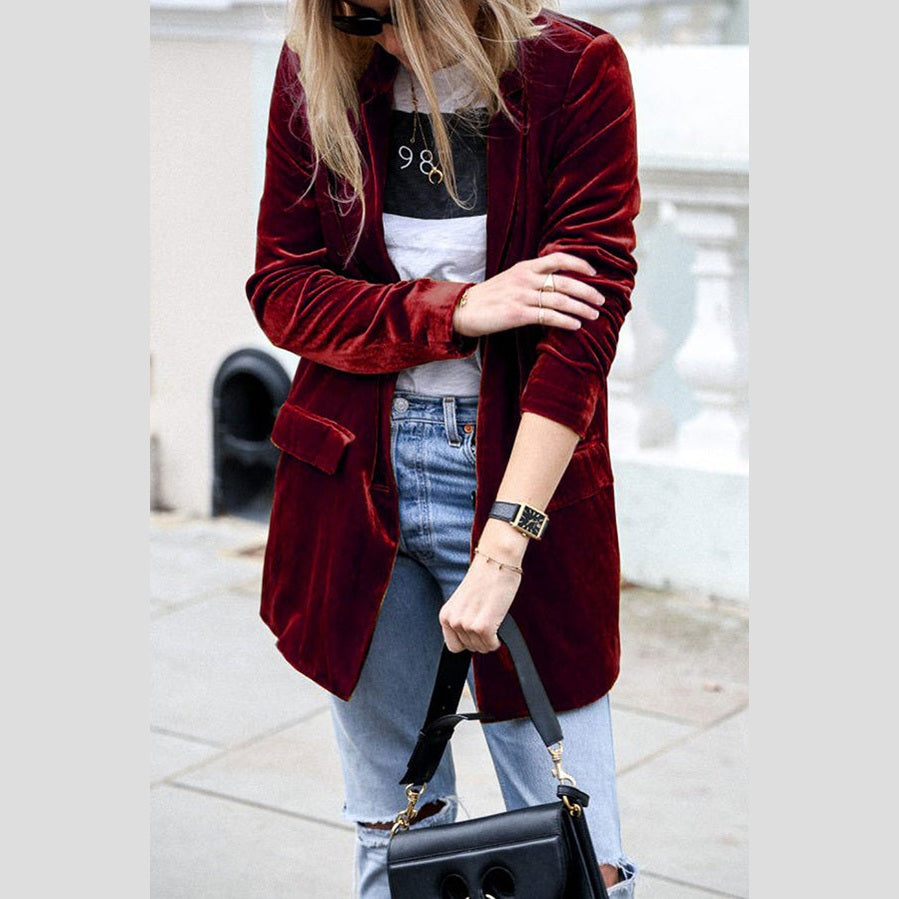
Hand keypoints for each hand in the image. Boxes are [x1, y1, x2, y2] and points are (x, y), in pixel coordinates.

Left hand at [439, 552, 522, 653]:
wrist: (496, 561)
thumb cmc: (484, 577)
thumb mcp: (464, 602)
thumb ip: (462, 620)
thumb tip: (470, 639)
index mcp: (446, 615)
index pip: (454, 646)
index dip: (468, 641)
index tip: (476, 633)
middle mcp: (453, 621)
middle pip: (470, 648)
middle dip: (481, 639)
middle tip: (488, 620)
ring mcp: (467, 625)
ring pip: (482, 648)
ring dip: (490, 639)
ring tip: (493, 619)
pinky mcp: (483, 627)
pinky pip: (492, 645)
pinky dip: (498, 640)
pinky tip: (498, 624)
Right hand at [452, 252, 604, 337]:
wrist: (464, 309)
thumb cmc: (491, 297)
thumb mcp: (512, 279)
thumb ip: (534, 278)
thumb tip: (559, 285)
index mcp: (526, 267)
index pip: (558, 258)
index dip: (579, 263)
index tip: (594, 273)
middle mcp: (526, 278)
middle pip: (565, 281)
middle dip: (587, 290)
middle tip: (601, 300)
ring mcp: (521, 296)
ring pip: (560, 300)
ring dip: (581, 308)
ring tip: (594, 315)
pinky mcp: (517, 314)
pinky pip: (547, 316)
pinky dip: (565, 321)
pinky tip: (576, 325)